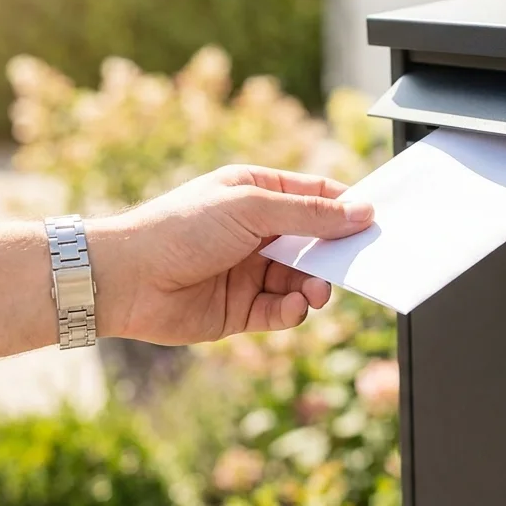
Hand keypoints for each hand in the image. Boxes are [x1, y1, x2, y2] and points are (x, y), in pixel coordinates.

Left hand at [87, 165, 373, 344]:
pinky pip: (282, 311)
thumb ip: (309, 214)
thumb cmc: (181, 229)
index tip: (376, 221)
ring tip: (320, 292)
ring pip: (303, 280)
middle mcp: (256, 232)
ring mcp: (250, 271)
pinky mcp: (241, 309)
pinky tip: (294, 308)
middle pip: (315, 242)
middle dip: (337, 253)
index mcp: (257, 193)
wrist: (129, 278)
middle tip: (358, 264)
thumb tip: (361, 212)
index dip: (347, 208)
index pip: (316, 197)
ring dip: (318, 286)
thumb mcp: (252, 208)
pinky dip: (294, 311)